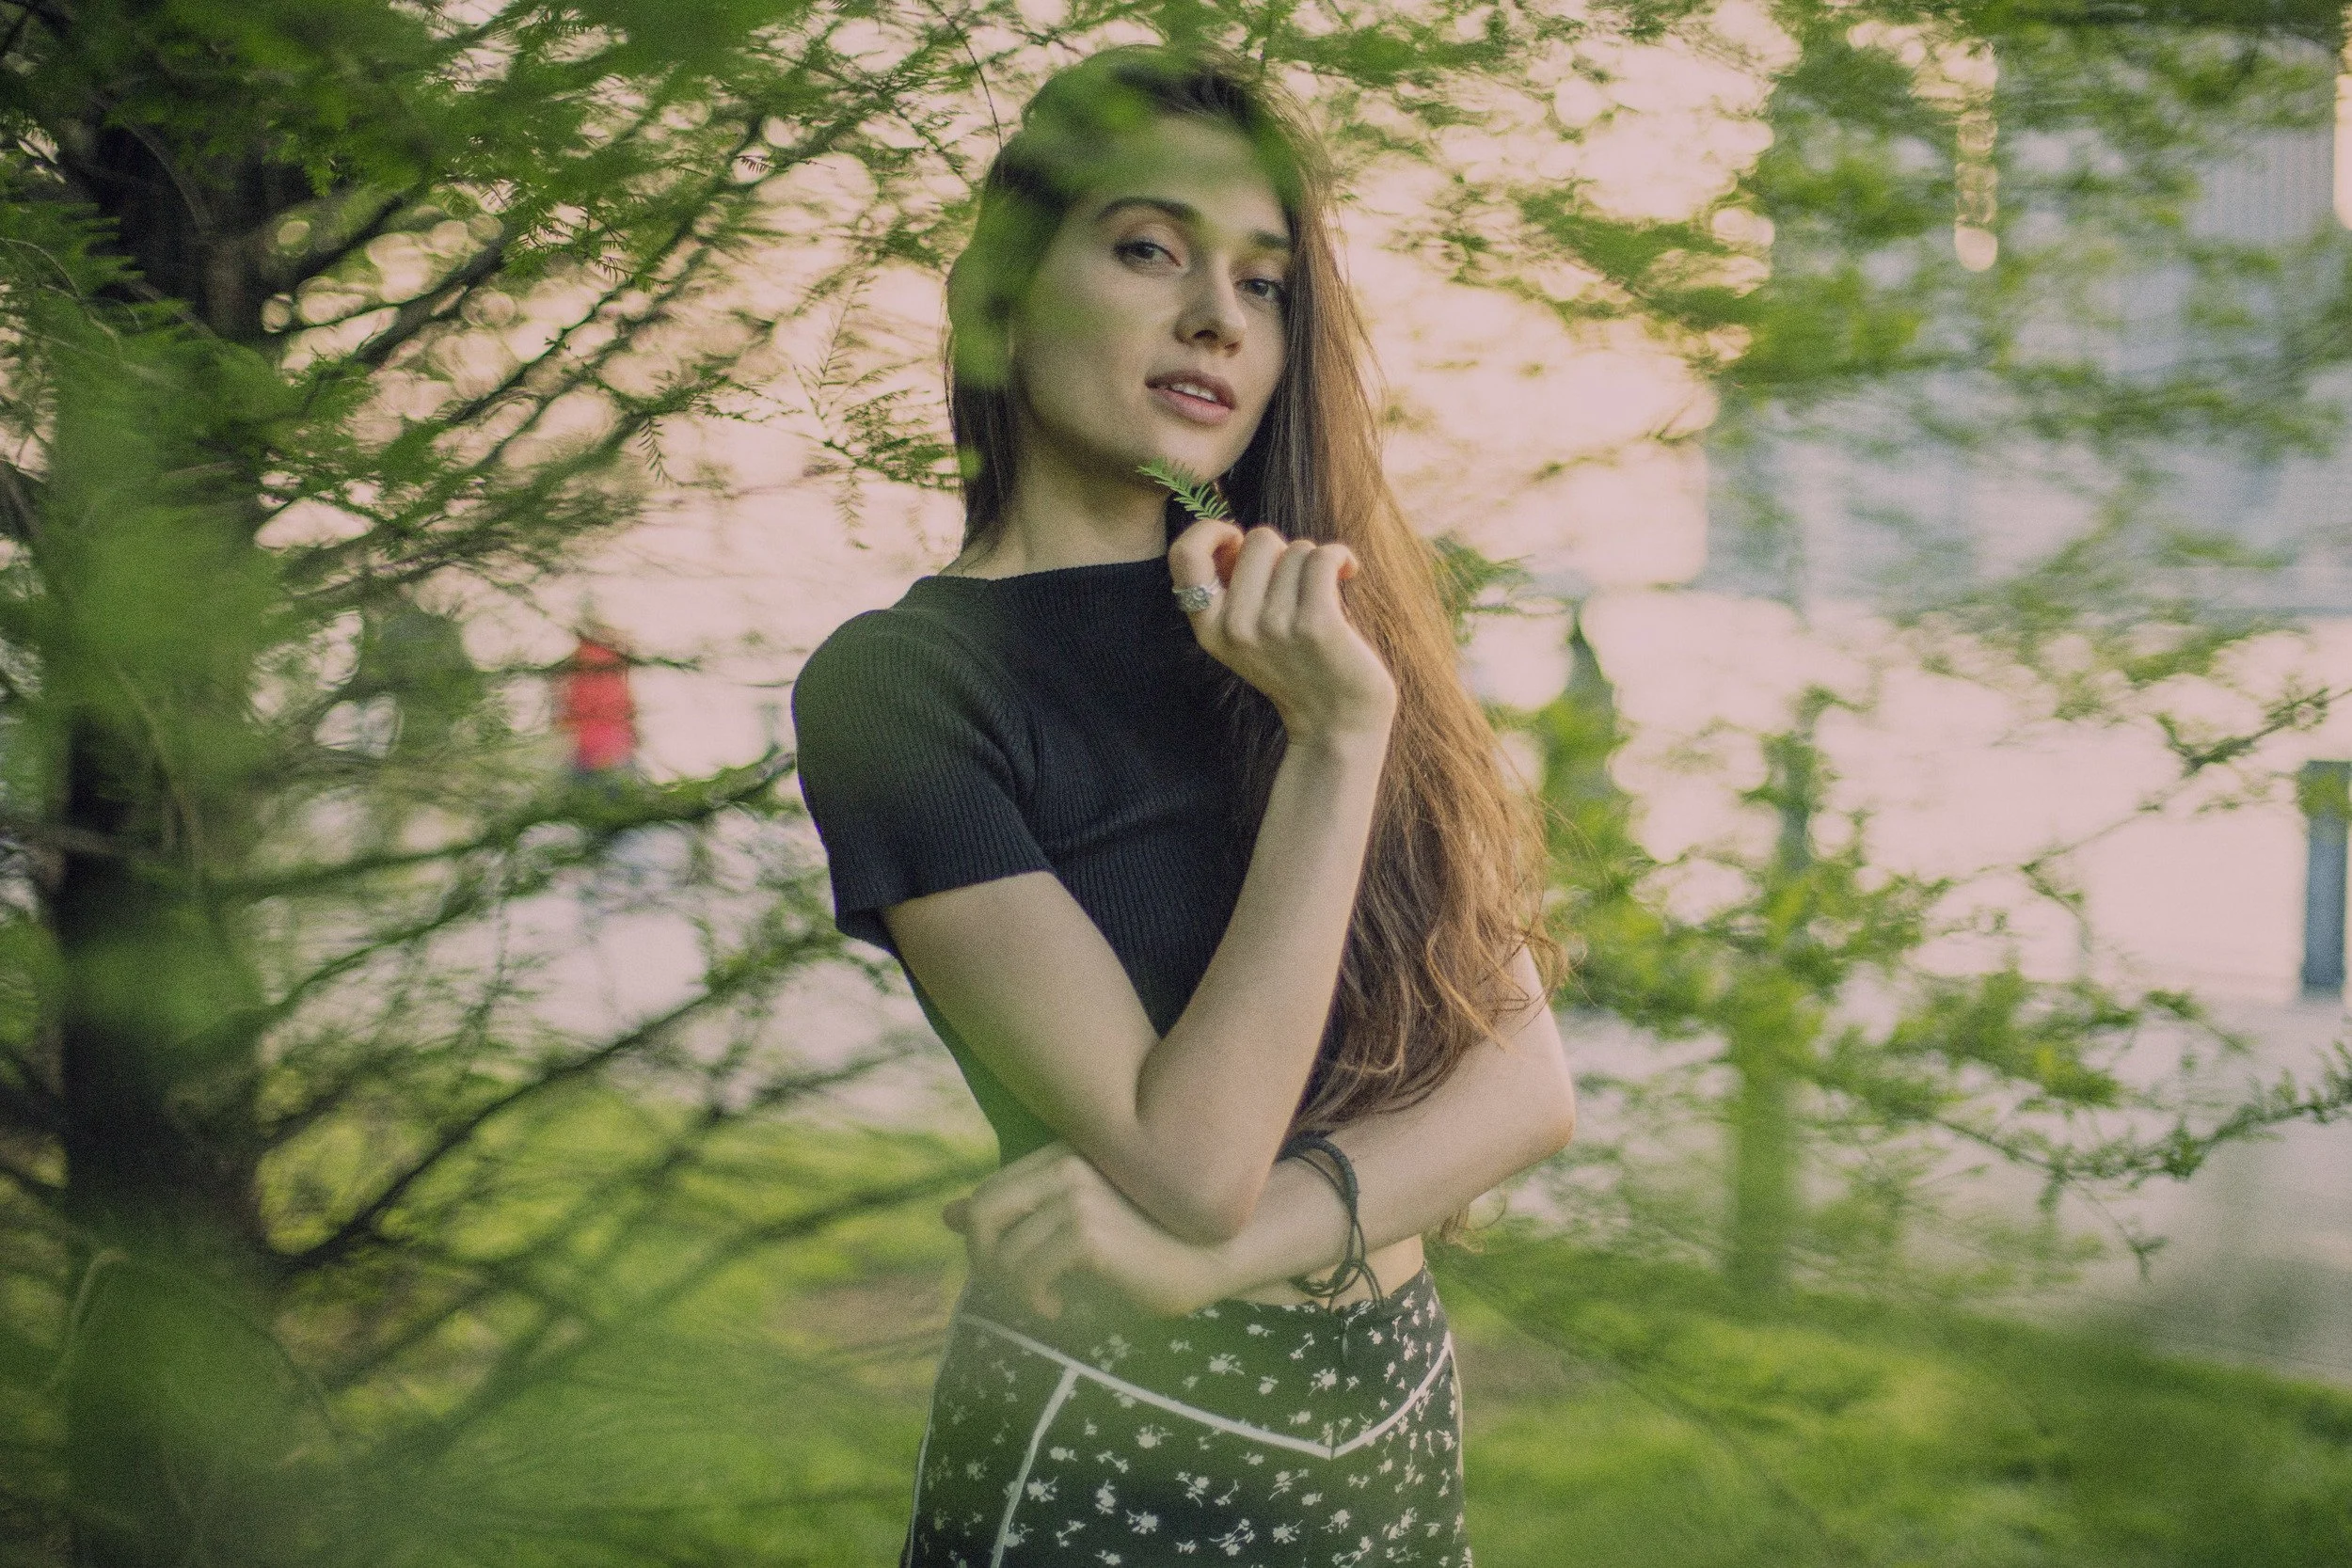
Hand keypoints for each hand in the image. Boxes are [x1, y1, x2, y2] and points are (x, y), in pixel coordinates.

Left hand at [943, 1141, 1226, 1319]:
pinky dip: (1034, 1301)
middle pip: (982, 1215)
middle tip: (1013, 1294)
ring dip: (1014, 1292)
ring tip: (1045, 1306)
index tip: (1007, 1275)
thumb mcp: (1073, 1223)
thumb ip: (1016, 1214)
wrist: (1210, 1256)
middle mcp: (1065, 1166)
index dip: (981, 1242)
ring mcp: (1077, 1195)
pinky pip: (1028, 1274)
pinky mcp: (1087, 1232)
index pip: (987, 1196)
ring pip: (1003, 1253)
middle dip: (985, 1263)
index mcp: (1060, 1156)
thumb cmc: (1144, 1243)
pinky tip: (1059, 1310)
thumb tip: (946, 1214)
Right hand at [1169, 517, 1396, 745]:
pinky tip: (1349, 573)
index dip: (1210, 531)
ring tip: (1322, 595)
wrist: (1337, 725)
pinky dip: (1341, 558)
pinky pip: (1323, 558)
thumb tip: (1236, 536)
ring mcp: (1274, 626)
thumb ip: (1232, 590)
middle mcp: (1235, 627)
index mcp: (1209, 628)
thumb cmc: (1298, 667)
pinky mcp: (1316, 624)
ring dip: (1316, 564)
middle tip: (1297, 586)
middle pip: (1259, 539)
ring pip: (1297, 548)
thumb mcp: (1246, 636)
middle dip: (1285, 551)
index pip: (1183, 555)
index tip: (1239, 542)